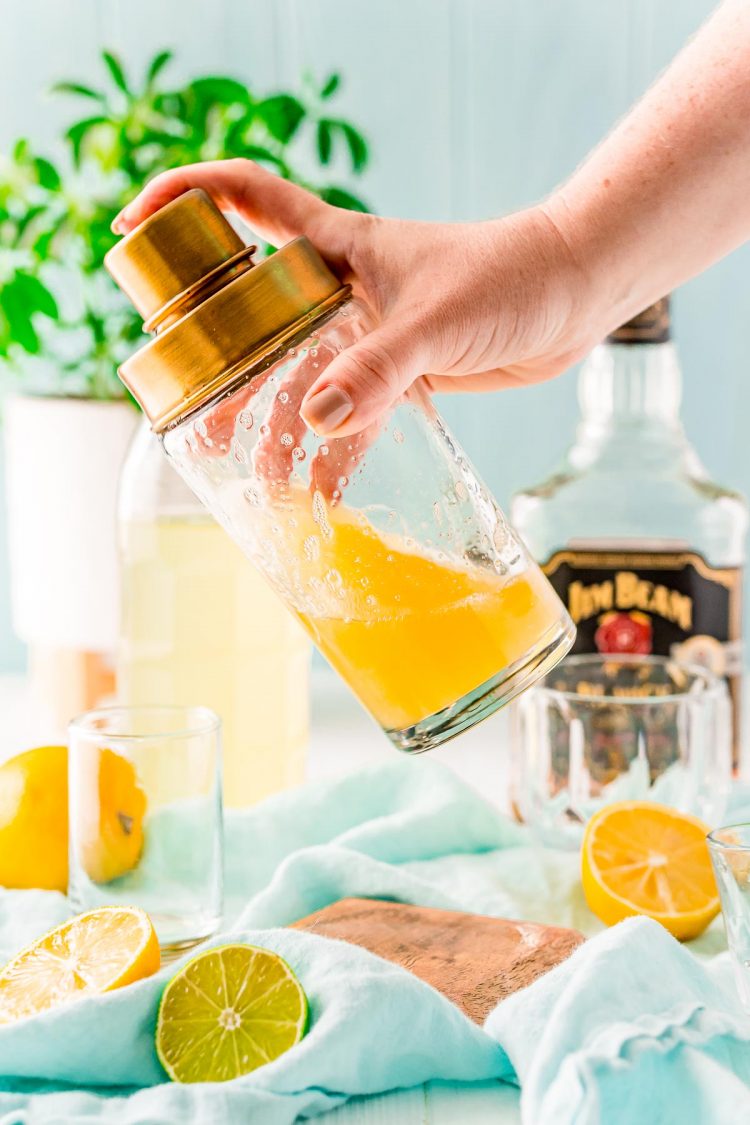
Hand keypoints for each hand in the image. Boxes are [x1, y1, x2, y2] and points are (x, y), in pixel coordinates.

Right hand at [112, 160, 601, 438]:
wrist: (575, 295)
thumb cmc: (511, 278)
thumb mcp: (437, 322)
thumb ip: (380, 369)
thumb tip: (319, 423)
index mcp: (336, 244)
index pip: (245, 197)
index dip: (185, 199)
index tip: (134, 225)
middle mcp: (341, 285)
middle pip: (253, 309)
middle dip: (216, 357)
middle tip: (187, 409)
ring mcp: (368, 329)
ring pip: (300, 375)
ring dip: (275, 424)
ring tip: (252, 476)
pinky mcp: (400, 369)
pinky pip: (351, 412)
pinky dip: (334, 451)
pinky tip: (318, 493)